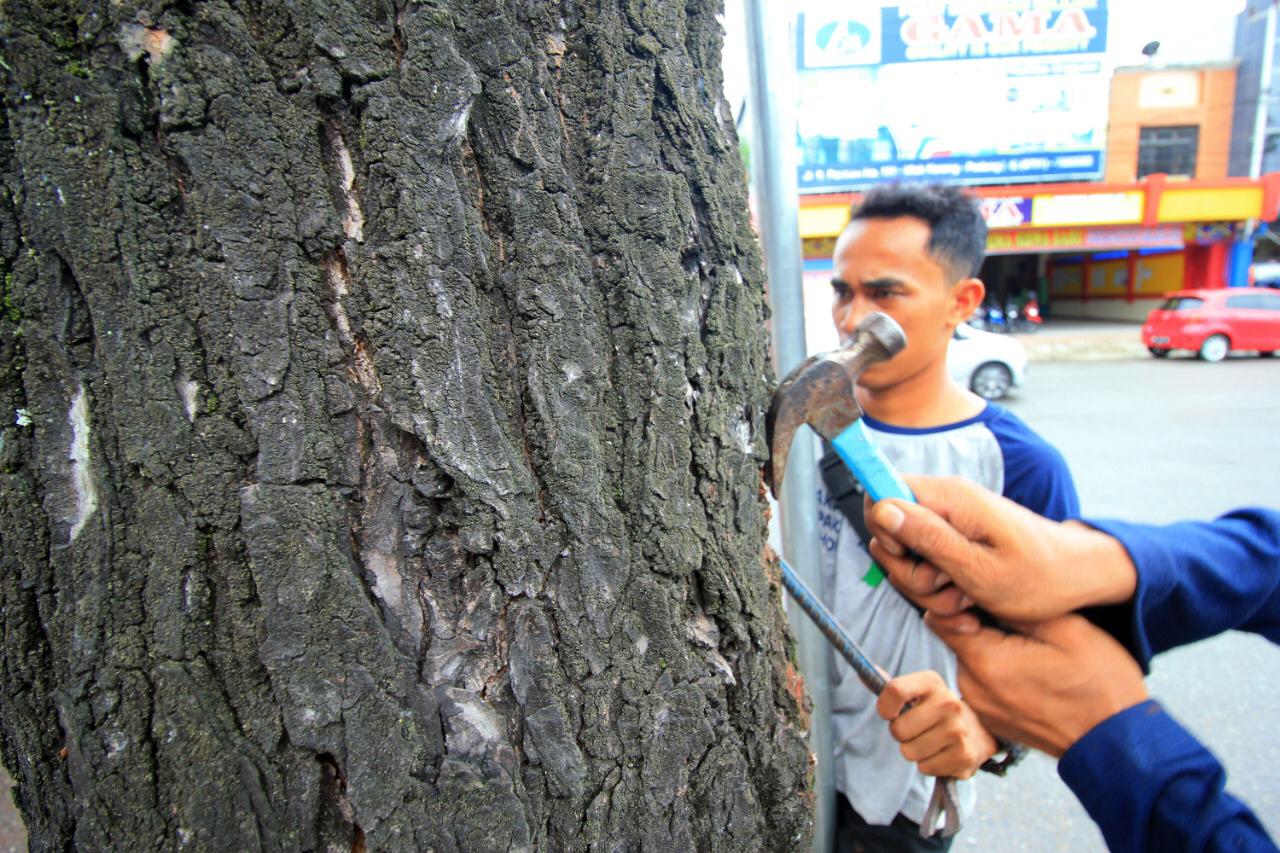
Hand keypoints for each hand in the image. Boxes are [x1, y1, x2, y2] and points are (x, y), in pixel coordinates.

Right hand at [865, 475, 1136, 621]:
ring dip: (927, 588)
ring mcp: (950, 521)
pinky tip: (968, 601)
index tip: (911, 557)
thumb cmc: (1038, 577)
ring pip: (905, 556)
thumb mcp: (979, 568)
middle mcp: (945, 502)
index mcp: (950, 499)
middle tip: (948, 587)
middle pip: (888, 533)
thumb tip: (883, 509)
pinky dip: (940, 589)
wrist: (1077, 578)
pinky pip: (926, 565)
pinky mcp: (955, 540)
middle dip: (908, 572)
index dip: (885, 531)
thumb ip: (927, 538)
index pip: (881, 494)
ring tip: (966, 599)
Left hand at [876, 671, 996, 779]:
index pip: (895, 690)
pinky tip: (941, 753)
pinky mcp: (964, 756)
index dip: (884, 707)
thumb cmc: (935, 709)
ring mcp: (959, 730)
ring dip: (914, 751)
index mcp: (932, 682)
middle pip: (898, 729)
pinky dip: (928, 764)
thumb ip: (892, 687)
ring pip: (909, 752)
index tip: (888, 713)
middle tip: (916, 729)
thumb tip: (863, 673)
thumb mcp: (918, 691)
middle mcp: (949, 703)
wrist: (978, 730)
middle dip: (901, 734)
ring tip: (930, 741)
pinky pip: (925, 767)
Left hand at [927, 612, 1148, 756]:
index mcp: (986, 662)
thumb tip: (977, 592)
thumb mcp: (1067, 629)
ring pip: (970, 660)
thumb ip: (1013, 608)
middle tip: (1017, 623)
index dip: (956, 601)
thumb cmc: (1099, 683)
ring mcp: (981, 708)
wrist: (1116, 741)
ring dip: (990, 649)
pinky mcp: (991, 719)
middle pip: (956, 639)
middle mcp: (973, 688)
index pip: (940, 619)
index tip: (982, 595)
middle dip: (978, 625)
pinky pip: (982, 684)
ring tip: (1031, 649)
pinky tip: (1032, 671)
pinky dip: (997, 672)